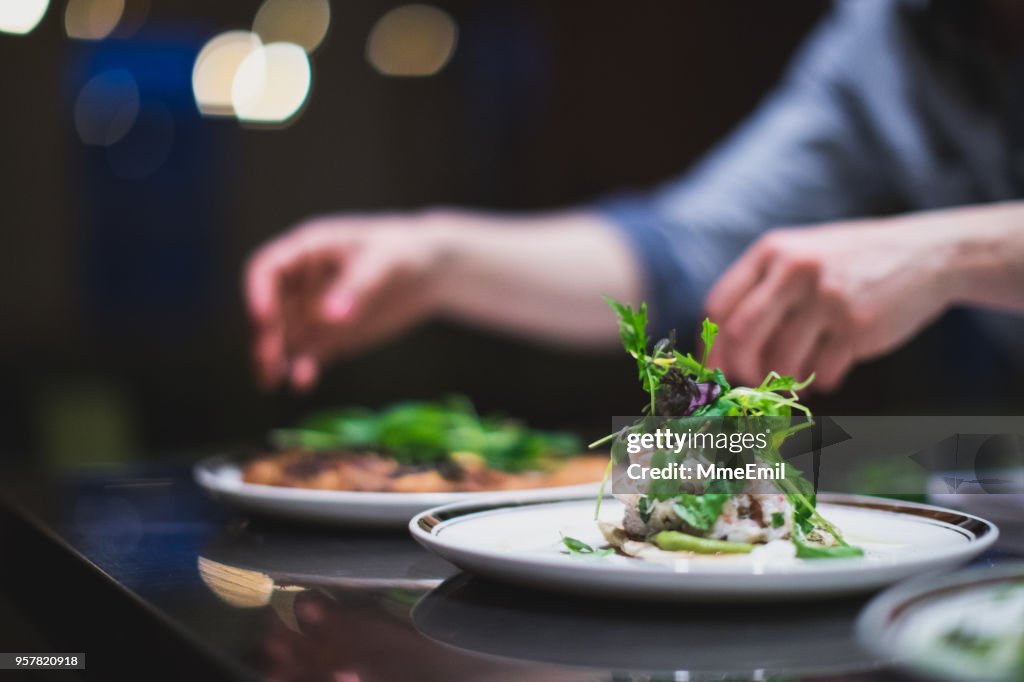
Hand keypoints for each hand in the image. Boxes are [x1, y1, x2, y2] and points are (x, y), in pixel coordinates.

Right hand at [245, 213, 451, 390]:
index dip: (258, 293)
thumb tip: (329, 316)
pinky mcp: (332, 336)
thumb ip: (357, 287)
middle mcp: (303, 282)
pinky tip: (302, 383)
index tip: (262, 320)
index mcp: (308, 250)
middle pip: (271, 310)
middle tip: (266, 363)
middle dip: (265, 336)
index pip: (268, 269)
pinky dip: (302, 369)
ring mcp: (315, 311)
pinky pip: (308, 355)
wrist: (431, 271)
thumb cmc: (407, 251)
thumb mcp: (386, 262)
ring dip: (274, 359)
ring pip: (283, 338)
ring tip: (270, 383)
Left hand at [704, 217, 956, 391]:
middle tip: (747, 382)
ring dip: (783, 380)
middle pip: (740, 334)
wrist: (927, 254)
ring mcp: (827, 298)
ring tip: (799, 374)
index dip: (710, 345)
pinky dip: (818, 382)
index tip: (714, 369)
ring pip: (780, 361)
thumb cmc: (849, 263)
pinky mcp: (858, 326)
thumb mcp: (800, 254)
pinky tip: (828, 371)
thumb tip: (721, 349)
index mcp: (772, 251)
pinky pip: (820, 372)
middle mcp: (795, 270)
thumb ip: (761, 288)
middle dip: (738, 368)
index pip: (718, 306)